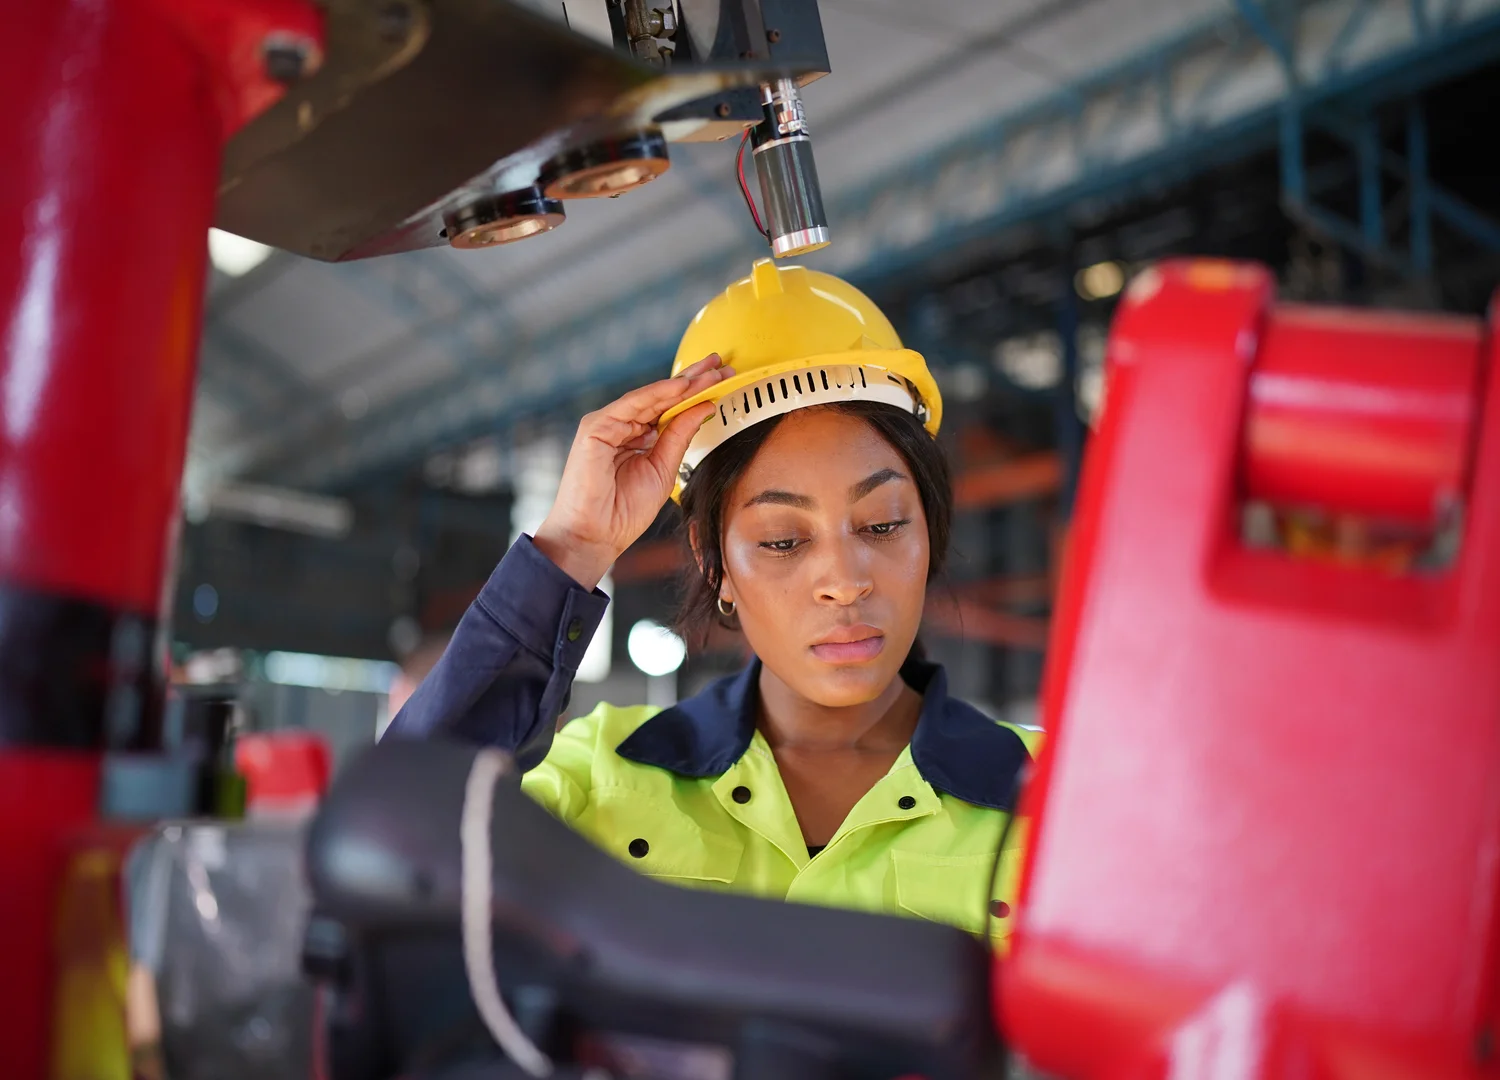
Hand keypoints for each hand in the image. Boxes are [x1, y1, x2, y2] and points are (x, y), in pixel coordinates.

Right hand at [533, 354, 733, 589]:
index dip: (695, 394)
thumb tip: (704, 407)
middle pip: (661, 397)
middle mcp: (620, 426)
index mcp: (636, 437)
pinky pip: (632, 405)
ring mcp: (606, 424)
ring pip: (650, 397)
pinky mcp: (595, 428)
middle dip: (692, 380)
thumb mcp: (663, 469)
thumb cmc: (622, 511)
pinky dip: (657, 394)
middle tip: (720, 364)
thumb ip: (679, 437)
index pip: (669, 409)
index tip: (722, 380)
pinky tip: (682, 386)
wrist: (595, 536)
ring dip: (682, 383)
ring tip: (710, 372)